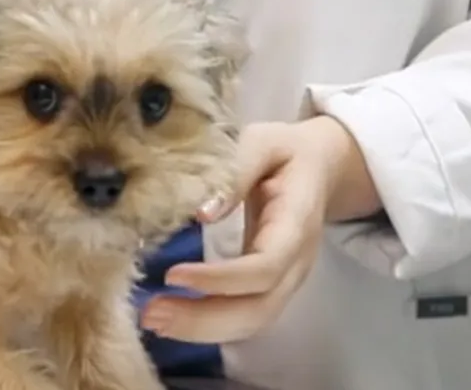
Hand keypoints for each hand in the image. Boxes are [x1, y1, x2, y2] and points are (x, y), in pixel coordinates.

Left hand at [140, 117, 374, 344]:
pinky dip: (207, 324)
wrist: (319, 166)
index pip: (264, 267)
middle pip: (258, 310)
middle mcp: (296, 263)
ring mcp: (286, 280)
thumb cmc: (286, 152)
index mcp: (297, 225)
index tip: (172, 274)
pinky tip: (171, 316)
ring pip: (251, 322)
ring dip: (201, 329)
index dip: (221, 279)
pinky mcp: (269, 286)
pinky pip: (243, 316)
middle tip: (151, 313)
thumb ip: (237, 169)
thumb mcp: (263, 143)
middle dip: (204, 320)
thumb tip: (201, 212)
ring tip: (152, 319)